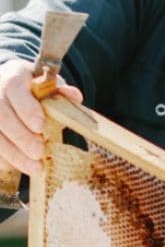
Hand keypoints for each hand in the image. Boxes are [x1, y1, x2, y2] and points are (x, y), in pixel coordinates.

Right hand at [0, 58, 82, 174]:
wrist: (7, 85)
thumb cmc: (33, 87)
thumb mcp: (47, 84)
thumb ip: (61, 91)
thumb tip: (74, 96)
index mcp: (13, 78)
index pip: (15, 91)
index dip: (27, 110)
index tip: (40, 127)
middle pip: (2, 117)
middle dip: (22, 137)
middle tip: (40, 152)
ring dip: (14, 154)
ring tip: (35, 168)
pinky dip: (4, 159)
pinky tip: (20, 167)